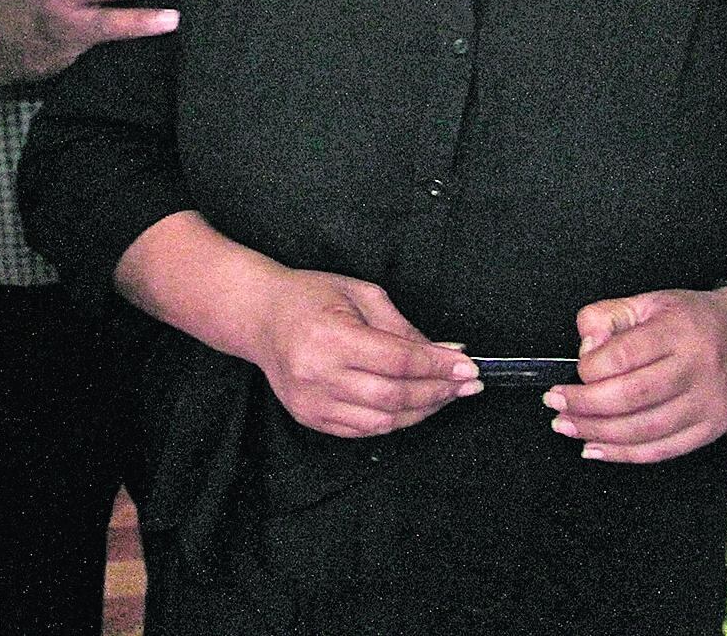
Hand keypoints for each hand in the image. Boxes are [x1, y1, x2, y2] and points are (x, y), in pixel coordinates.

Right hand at [245, 270, 477, 438]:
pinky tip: (412, 405)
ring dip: (421, 410)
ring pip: (383, 421)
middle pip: (393, 396)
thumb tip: (447, 353)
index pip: (398, 360)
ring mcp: (312, 402)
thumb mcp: (360, 295)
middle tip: (466, 384)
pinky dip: (394, 420)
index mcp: (330, 337)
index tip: (467, 366)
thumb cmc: (309, 297)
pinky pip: (364, 430)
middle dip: (438, 392)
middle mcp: (317, 374)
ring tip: (444, 394)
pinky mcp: (310, 418)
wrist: (259, 316)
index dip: (438, 366)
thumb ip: (403, 328)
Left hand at [543, 288, 726, 463]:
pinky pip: (662, 450)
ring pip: (644, 430)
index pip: (623, 356)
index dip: (589, 368)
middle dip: (584, 405)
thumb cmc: (692, 319)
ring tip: (566, 426)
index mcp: (679, 331)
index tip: (573, 371)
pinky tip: (595, 448)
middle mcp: (698, 369)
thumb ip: (609, 315)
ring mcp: (709, 404)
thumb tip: (585, 348)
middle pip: (631, 397)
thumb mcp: (649, 301)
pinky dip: (624, 454)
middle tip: (555, 404)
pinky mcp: (713, 429)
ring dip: (597, 433)